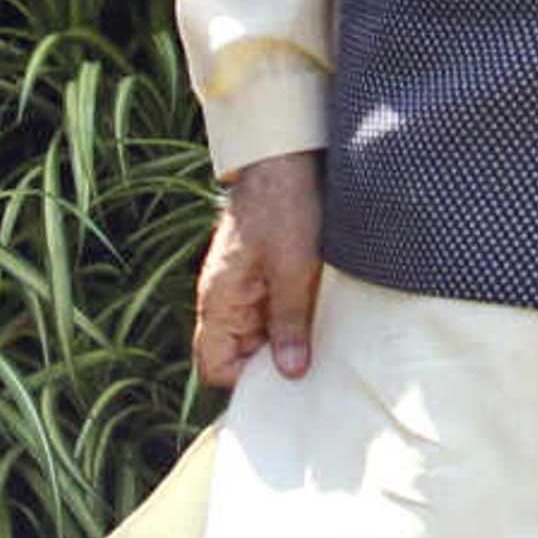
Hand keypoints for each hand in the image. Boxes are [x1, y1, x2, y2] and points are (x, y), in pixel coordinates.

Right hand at [193, 150, 322, 387]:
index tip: (287, 380)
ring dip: (288, 339)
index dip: (247, 381)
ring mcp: (244, 287)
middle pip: (240, 355)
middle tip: (313, 364)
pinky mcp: (264, 274)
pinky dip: (295, 318)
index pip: (215, 366)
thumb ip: (290, 322)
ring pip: (260, 334)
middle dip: (273, 364)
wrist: (287, 156)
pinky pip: (274, 311)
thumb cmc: (284, 206)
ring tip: (322, 338)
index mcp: (218, 301)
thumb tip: (291, 373)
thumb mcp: (294, 268)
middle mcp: (224, 299)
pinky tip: (321, 314)